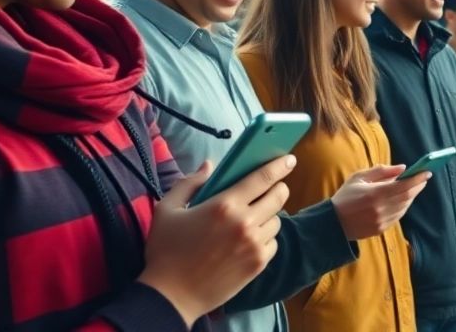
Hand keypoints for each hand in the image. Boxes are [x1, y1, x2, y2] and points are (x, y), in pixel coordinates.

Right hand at [139, 157, 292, 326]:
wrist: (171, 296)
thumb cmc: (165, 251)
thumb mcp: (166, 210)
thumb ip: (189, 183)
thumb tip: (209, 166)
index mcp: (224, 205)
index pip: (262, 178)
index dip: (279, 165)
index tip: (289, 159)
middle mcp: (245, 222)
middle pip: (279, 197)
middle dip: (278, 189)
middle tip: (271, 189)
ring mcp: (254, 245)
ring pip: (277, 220)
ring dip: (269, 215)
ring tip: (253, 218)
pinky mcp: (258, 264)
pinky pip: (273, 243)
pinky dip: (266, 238)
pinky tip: (250, 240)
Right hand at [332, 165, 429, 240]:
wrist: (332, 223)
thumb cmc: (345, 196)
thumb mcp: (359, 177)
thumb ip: (381, 171)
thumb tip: (402, 168)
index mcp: (375, 193)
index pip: (403, 185)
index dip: (417, 179)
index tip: (426, 172)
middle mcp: (380, 208)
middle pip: (407, 196)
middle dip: (417, 186)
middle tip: (423, 178)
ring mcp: (382, 220)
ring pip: (404, 207)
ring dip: (411, 196)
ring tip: (413, 187)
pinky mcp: (381, 229)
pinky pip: (398, 216)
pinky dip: (403, 206)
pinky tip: (402, 200)